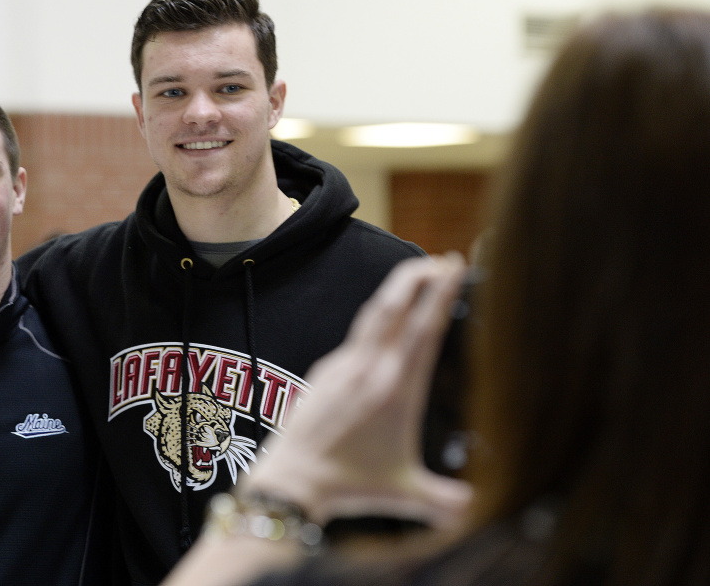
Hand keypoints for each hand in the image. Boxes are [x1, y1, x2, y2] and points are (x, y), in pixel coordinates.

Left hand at [242, 254, 472, 528]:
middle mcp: (370, 369)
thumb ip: (443, 499)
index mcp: (395, 389)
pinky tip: (384, 326)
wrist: (293, 478)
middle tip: (440, 260)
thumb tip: (475, 508)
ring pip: (372, 317)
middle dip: (416, 277)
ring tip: (415, 279)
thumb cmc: (350, 485)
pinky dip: (375, 322)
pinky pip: (355, 339)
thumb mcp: (404, 492)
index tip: (452, 266)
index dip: (439, 293)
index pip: (423, 329)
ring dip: (395, 293)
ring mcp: (343, 366)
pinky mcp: (324, 371)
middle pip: (394, 307)